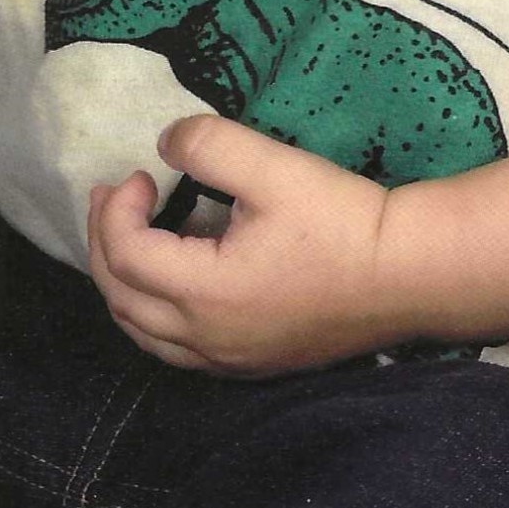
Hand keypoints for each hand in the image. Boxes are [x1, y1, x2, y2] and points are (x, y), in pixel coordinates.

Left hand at [88, 116, 401, 376]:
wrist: (404, 274)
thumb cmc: (338, 220)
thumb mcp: (272, 167)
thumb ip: (209, 145)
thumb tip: (165, 144)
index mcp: (202, 293)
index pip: (124, 256)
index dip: (118, 209)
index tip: (142, 172)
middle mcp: (205, 339)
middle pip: (121, 301)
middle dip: (104, 244)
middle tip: (114, 197)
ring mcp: (228, 360)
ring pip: (144, 334)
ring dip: (123, 283)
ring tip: (129, 236)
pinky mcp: (251, 363)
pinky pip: (176, 349)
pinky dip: (154, 312)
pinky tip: (176, 277)